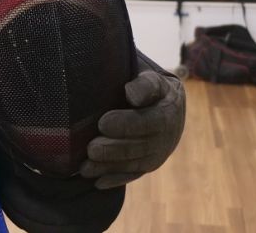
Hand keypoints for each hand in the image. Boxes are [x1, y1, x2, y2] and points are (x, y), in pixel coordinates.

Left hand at [80, 70, 185, 188]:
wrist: (159, 96)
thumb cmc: (143, 79)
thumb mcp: (147, 74)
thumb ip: (143, 84)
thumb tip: (132, 94)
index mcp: (169, 105)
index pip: (150, 119)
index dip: (127, 124)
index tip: (103, 123)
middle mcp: (169, 131)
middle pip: (142, 145)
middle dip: (115, 149)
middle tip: (91, 149)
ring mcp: (161, 149)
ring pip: (137, 162)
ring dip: (111, 167)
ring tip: (86, 167)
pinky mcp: (151, 162)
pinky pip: (135, 173)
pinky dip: (116, 178)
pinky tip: (98, 182)